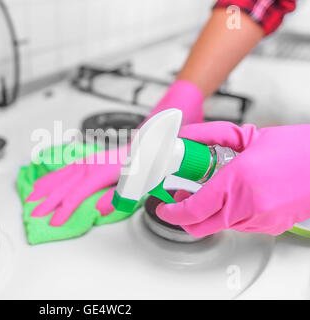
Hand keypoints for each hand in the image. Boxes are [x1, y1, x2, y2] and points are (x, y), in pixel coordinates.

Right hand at [27, 80, 204, 225]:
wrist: (151, 148)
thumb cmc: (146, 167)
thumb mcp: (138, 186)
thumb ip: (117, 198)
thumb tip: (98, 208)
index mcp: (102, 171)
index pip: (77, 194)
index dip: (63, 210)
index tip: (53, 222)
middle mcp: (91, 164)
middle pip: (64, 185)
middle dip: (48, 201)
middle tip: (33, 213)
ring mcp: (88, 160)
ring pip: (61, 175)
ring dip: (45, 186)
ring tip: (31, 197)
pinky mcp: (88, 160)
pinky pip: (65, 169)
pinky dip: (53, 176)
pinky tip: (45, 182)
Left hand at [156, 121, 309, 236]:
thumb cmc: (296, 150)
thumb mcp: (246, 136)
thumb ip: (209, 136)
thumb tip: (185, 137)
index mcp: (236, 182)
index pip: (191, 210)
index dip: (170, 213)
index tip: (163, 207)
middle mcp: (246, 206)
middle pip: (199, 226)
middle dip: (184, 216)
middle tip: (180, 199)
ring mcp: (259, 221)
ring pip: (219, 224)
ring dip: (209, 211)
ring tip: (217, 188)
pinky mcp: (270, 228)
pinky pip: (239, 225)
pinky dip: (230, 212)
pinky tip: (238, 194)